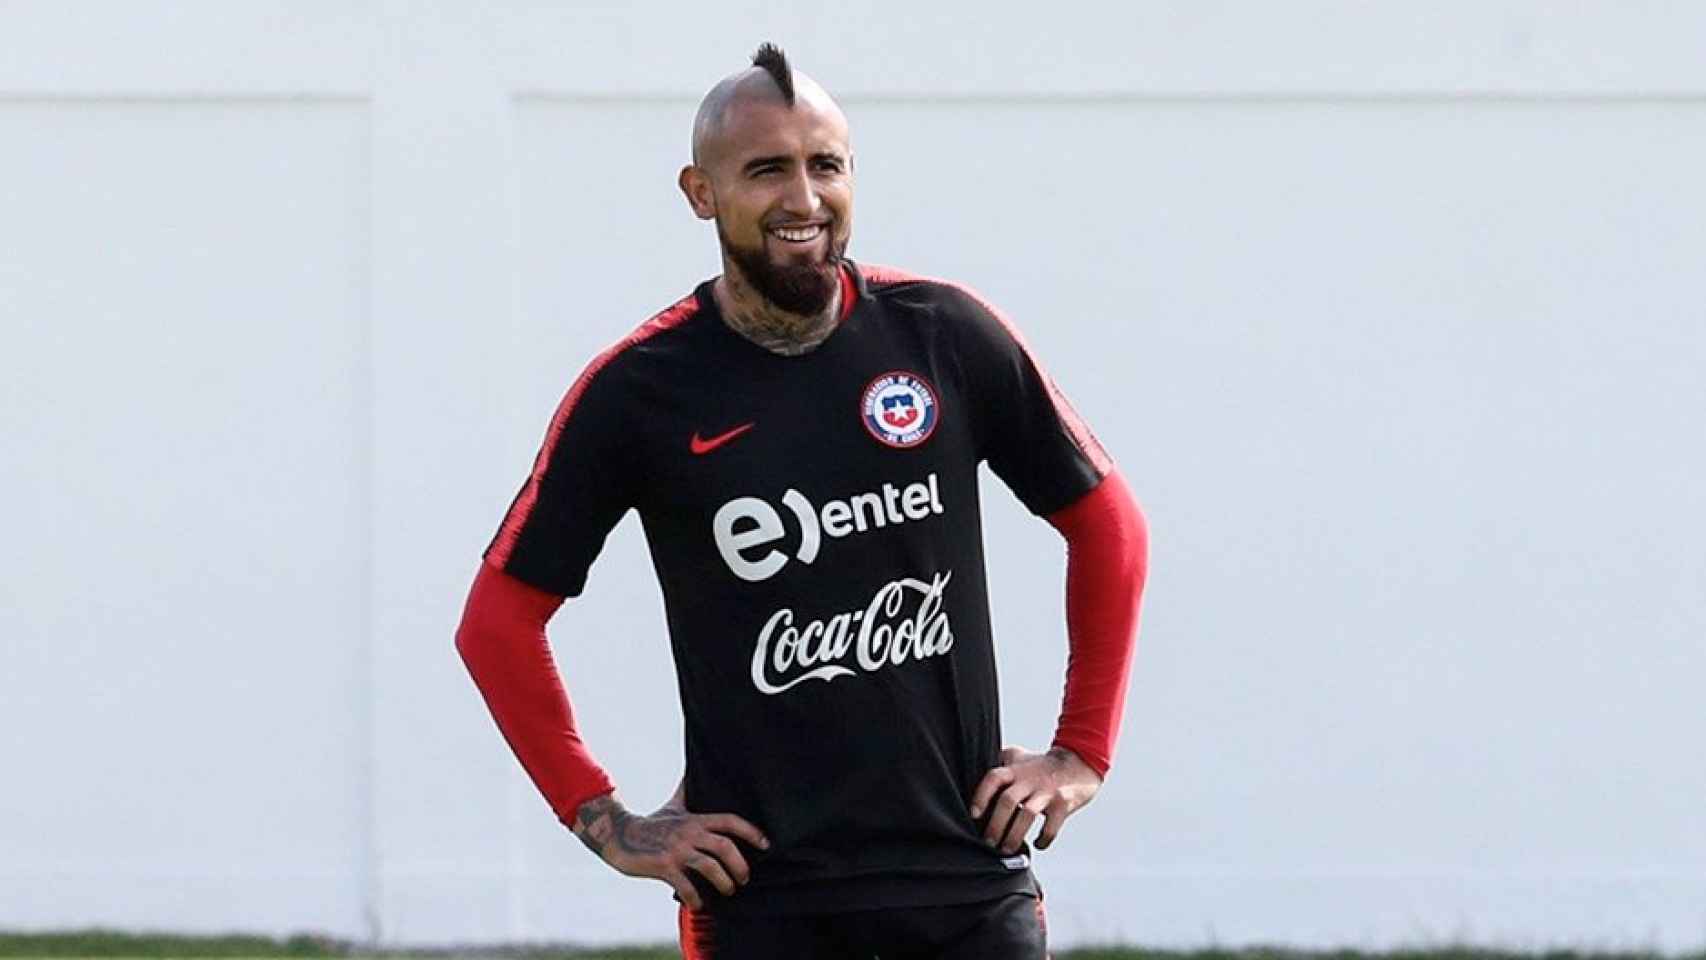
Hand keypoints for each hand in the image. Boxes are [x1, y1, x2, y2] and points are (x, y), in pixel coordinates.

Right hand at [571, 793, 768, 908]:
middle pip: (725, 846)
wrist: (618, 835)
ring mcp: (676, 849)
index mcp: (695, 819)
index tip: (766, 844)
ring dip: (724, 882)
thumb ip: (687, 793)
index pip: (729, 821)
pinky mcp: (663, 866)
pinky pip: (685, 885)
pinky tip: (699, 904)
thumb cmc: (651, 823)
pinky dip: (696, 898)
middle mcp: (689, 832)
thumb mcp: (673, 806)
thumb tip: (694, 772)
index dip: (750, 831)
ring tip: (728, 891)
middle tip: (744, 878)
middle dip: (740, 865)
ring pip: (709, 867)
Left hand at [969, 745, 1101, 853]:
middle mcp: (1030, 779)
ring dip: (1014, 836)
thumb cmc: (1040, 765)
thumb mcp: (1018, 757)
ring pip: (1027, 814)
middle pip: (1008, 800)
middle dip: (996, 824)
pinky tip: (1037, 844)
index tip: (974, 814)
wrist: (1079, 762)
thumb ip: (998, 765)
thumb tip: (969, 779)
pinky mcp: (1063, 803)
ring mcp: (1047, 791)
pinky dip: (1043, 839)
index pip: (994, 778)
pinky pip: (1051, 826)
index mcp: (1015, 769)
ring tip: (1006, 849)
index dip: (981, 795)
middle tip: (988, 842)